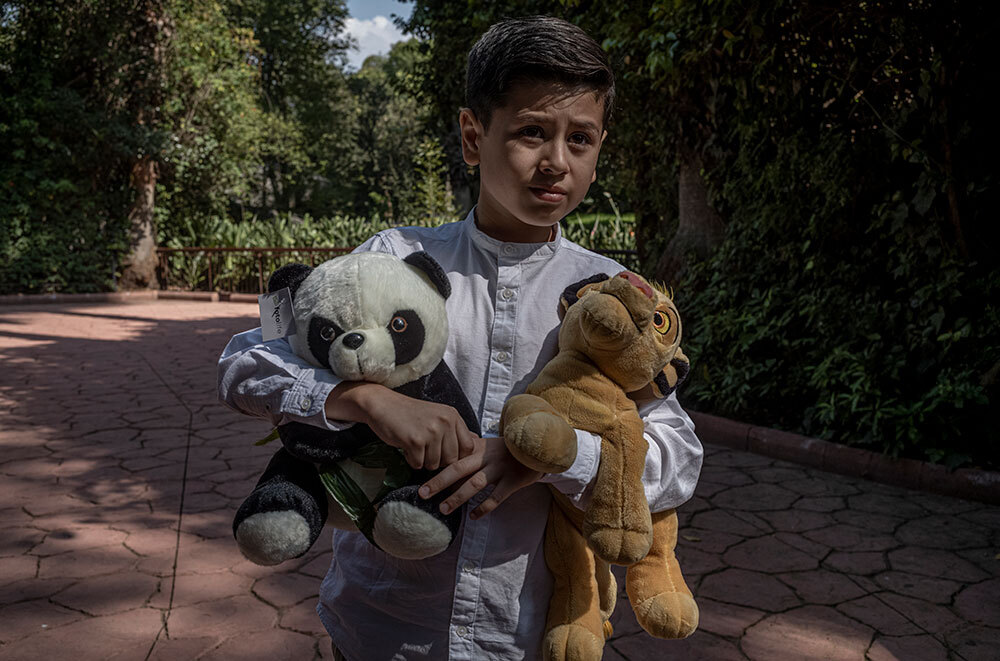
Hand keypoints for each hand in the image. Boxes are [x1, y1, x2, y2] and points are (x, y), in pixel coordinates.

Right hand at [326, 382, 476, 469]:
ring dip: (423, 460)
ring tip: (415, 445)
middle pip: (452, 460)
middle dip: (438, 461)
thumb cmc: (410, 414)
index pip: (468, 448)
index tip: (444, 455)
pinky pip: (419, 464)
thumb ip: (456, 431)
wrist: (382, 405)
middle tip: (425, 449)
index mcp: (453, 416)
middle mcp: (445, 422)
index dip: (457, 457)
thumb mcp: (438, 416)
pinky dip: (411, 460)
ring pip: (434, 464)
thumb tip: (478, 443)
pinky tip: (406, 447)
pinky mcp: (415, 441)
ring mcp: (431, 431)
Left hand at [418, 436, 542, 518]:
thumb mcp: (490, 443)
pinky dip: (483, 508)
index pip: (453, 455)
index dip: (436, 464)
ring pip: (475, 484)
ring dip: (457, 497)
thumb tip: (447, 446)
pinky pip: (496, 497)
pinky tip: (472, 517)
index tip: (419, 473)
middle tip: (422, 494)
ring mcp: (500, 469)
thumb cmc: (510, 449)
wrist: (541, 446)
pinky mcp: (513, 481)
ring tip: (443, 509)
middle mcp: (487, 457)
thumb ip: (470, 446)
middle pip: (458, 468)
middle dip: (439, 481)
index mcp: (479, 447)